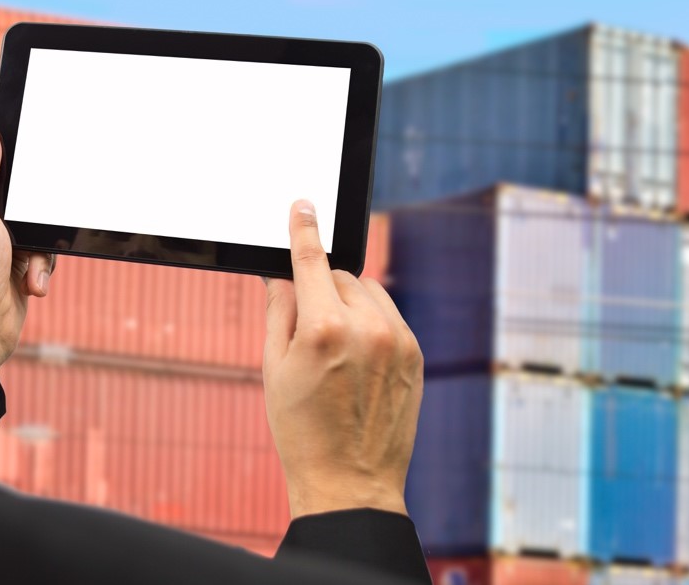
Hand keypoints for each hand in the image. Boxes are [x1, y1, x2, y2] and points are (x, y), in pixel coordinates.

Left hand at [0, 120, 54, 368]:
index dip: (0, 159)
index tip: (19, 170)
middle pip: (10, 188)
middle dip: (26, 212)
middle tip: (19, 228)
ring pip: (30, 218)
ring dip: (35, 246)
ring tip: (23, 266)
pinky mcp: (9, 256)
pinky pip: (38, 245)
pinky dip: (38, 265)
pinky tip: (28, 281)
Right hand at [263, 200, 422, 518]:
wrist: (350, 481)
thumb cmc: (302, 431)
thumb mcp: (273, 369)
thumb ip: (279, 311)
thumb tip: (281, 273)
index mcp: (323, 329)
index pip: (310, 261)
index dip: (303, 230)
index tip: (303, 206)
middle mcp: (366, 327)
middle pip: (338, 276)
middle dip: (318, 288)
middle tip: (305, 329)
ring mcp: (397, 340)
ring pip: (366, 292)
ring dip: (347, 302)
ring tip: (332, 350)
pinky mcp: (415, 354)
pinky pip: (388, 315)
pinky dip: (369, 321)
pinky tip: (355, 358)